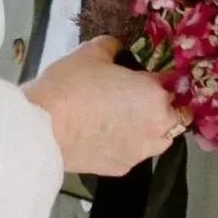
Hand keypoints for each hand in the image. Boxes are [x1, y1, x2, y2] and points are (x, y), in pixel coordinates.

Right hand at [24, 38, 185, 177]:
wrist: (42, 129)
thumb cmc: (69, 87)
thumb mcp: (91, 53)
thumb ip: (112, 47)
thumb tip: (117, 47)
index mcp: (155, 96)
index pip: (174, 84)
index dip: (162, 77)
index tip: (148, 74)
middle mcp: (156, 128)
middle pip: (176, 116)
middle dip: (162, 106)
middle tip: (138, 95)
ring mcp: (140, 153)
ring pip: (158, 139)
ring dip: (149, 127)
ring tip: (124, 117)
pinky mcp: (121, 169)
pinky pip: (134, 153)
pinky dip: (127, 144)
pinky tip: (105, 134)